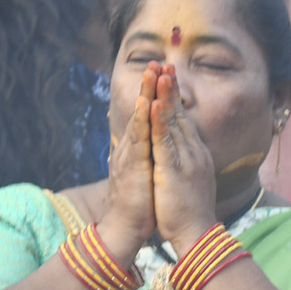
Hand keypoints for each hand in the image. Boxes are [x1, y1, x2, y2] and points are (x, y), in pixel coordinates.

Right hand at [103, 62, 156, 250]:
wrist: (127, 228)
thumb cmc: (140, 203)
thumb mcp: (145, 172)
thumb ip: (145, 155)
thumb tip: (147, 142)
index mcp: (139, 148)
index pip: (148, 115)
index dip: (154, 94)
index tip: (164, 73)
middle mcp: (132, 147)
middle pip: (142, 110)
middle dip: (149, 85)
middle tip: (156, 61)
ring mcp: (131, 155)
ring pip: (139, 118)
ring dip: (145, 94)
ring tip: (151, 72)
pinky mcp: (133, 167)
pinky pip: (138, 139)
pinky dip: (142, 120)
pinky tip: (146, 104)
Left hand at [148, 64, 216, 255]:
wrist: (197, 234)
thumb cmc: (191, 212)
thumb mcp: (190, 181)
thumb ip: (186, 163)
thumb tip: (181, 154)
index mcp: (197, 155)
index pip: (185, 120)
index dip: (176, 98)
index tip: (169, 78)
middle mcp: (195, 152)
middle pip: (181, 114)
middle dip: (172, 89)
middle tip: (166, 64)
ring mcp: (186, 160)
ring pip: (174, 122)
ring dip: (166, 97)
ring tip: (160, 74)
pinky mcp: (174, 171)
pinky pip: (165, 141)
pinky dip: (158, 122)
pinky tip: (153, 105)